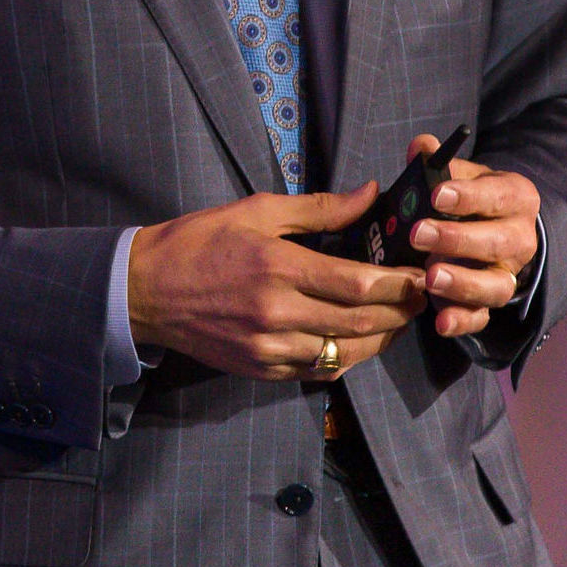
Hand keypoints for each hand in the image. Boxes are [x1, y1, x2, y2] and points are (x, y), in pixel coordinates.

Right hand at [126, 182, 427, 381]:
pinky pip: (316, 371)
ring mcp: (267, 347)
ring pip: (343, 353)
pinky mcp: (259, 369)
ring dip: (379, 339)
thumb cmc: (200, 240)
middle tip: (422, 298)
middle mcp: (276, 313)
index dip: (397, 284)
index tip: (420, 275)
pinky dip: (345, 358)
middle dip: (399, 312)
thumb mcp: (257, 210)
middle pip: (358, 323)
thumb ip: (319, 208)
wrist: (144, 289)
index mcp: (277, 267)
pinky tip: (358, 341)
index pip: (355, 284)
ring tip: (397, 320)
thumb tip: (369, 195)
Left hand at [405, 134, 539, 340]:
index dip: (468, 196)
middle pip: (498, 242)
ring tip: (430, 277)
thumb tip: (421, 147)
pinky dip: (463, 321)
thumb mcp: (460, 175)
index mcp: (516, 198)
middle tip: (419, 234)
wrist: (491, 229)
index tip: (436, 194)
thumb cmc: (470, 199)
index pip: (498, 195)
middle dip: (457, 239)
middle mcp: (519, 238)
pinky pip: (482, 317)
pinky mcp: (490, 303)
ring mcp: (507, 274)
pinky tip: (440, 322)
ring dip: (463, 283)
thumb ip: (438, 162)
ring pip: (496, 285)